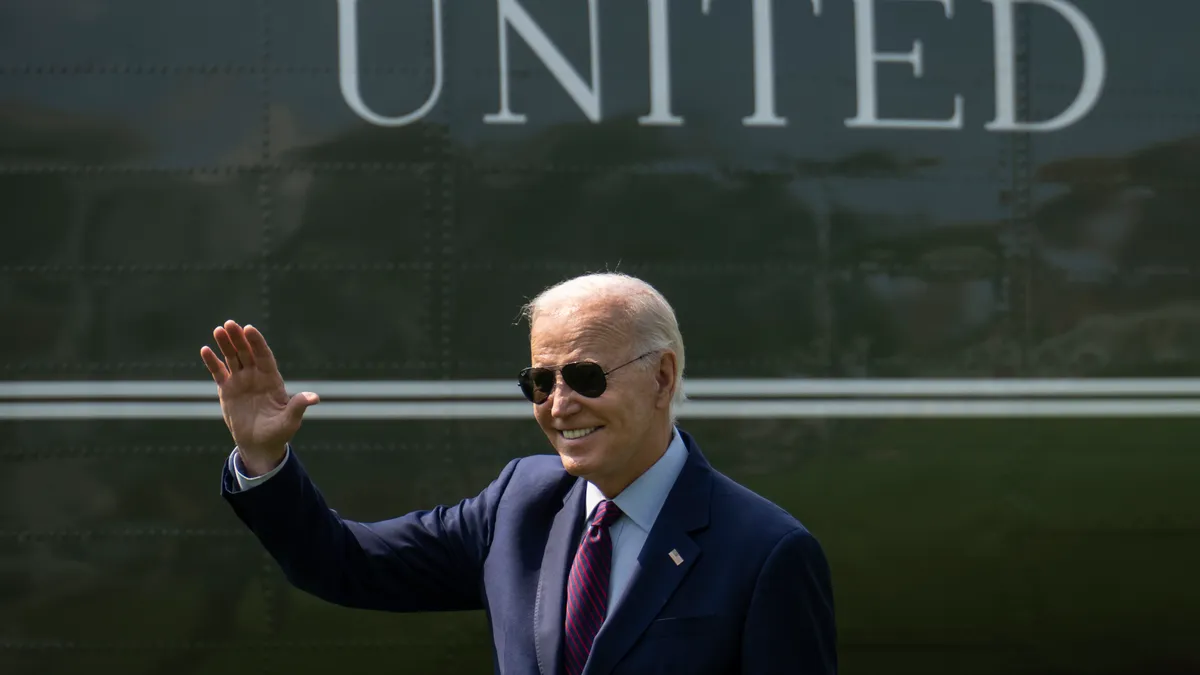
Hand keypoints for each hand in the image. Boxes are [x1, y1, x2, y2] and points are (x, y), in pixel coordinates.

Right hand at [200, 320, 319, 475]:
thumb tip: (314, 398)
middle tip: (230, 324)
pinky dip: (212, 362)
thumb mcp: (290, 420)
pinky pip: (219, 373)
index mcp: (272, 379)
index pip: (264, 356)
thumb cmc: (279, 432)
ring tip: (218, 330)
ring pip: (232, 358)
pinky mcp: (227, 390)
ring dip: (225, 344)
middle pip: (247, 352)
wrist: (260, 445)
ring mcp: (241, 381)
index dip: (257, 343)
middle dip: (239, 338)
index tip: (249, 329)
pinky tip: (205, 350)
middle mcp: (256, 376)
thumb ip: (298, 406)